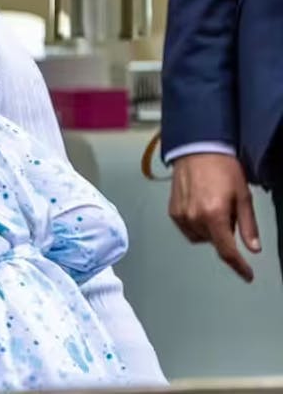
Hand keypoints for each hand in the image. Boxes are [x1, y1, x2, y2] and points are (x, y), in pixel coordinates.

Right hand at [169, 153, 260, 281]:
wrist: (197, 150)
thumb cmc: (222, 169)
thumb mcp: (243, 196)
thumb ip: (248, 225)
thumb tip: (253, 248)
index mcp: (214, 215)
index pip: (227, 250)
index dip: (239, 266)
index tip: (247, 275)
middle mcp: (195, 218)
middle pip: (215, 243)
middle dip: (225, 235)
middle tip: (230, 212)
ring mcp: (181, 215)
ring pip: (201, 238)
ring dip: (211, 231)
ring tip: (214, 207)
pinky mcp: (172, 212)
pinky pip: (188, 229)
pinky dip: (197, 225)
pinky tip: (202, 207)